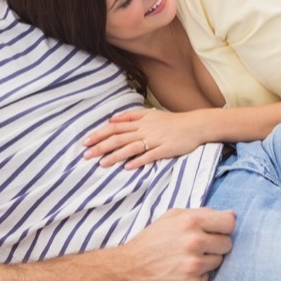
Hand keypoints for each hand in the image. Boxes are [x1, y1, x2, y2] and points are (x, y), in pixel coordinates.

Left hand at [84, 108, 206, 168]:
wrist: (195, 125)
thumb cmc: (171, 121)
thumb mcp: (150, 113)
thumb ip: (130, 115)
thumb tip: (111, 119)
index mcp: (140, 121)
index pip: (114, 127)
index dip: (99, 134)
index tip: (85, 142)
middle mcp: (145, 129)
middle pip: (119, 138)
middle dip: (101, 146)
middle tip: (86, 155)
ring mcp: (155, 139)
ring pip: (131, 147)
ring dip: (115, 156)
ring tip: (102, 164)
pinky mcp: (166, 149)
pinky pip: (150, 155)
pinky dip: (138, 161)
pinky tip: (127, 167)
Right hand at [116, 207, 235, 280]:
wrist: (127, 270)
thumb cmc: (151, 241)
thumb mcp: (171, 217)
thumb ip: (202, 213)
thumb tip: (232, 215)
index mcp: (190, 222)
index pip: (229, 223)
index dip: (224, 228)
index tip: (216, 232)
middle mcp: (194, 242)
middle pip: (227, 244)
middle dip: (216, 245)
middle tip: (197, 248)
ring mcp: (193, 266)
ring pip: (219, 262)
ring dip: (206, 261)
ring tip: (185, 260)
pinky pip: (208, 279)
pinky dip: (197, 277)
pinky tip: (181, 273)